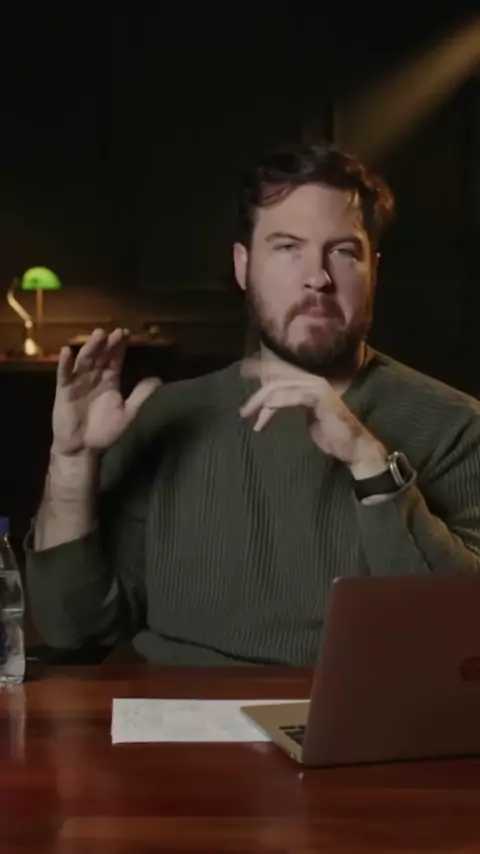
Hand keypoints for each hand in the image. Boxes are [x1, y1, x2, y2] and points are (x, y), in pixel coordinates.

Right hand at [52, 328, 160, 455]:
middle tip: (116, 332)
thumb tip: (157, 378)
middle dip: (108, 344)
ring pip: (85, 360)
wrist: (83, 448)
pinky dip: (65, 363)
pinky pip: (64, 375)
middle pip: (102, 356)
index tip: (126, 333)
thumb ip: (141, 396)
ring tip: (99, 335)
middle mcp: (94, 377)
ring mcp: (78, 382)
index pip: (116, 359)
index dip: (120, 346)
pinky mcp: (64, 390)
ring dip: (91, 347)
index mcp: (110, 380)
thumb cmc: (105, 431)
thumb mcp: (128, 413)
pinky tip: (67, 351)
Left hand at [240, 358, 387, 476]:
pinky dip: (280, 400)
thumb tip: (269, 403)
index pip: (281, 373)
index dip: (262, 369)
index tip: (243, 372)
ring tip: (251, 415)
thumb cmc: (330, 434)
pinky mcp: (321, 399)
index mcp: (309, 384)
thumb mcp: (305, 416)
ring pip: (283, 387)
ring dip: (264, 401)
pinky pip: (296, 395)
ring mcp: (318, 388)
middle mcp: (313, 382)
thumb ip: (290, 405)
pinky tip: (268, 407)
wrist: (353, 447)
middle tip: (244, 411)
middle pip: (278, 381)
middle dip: (258, 395)